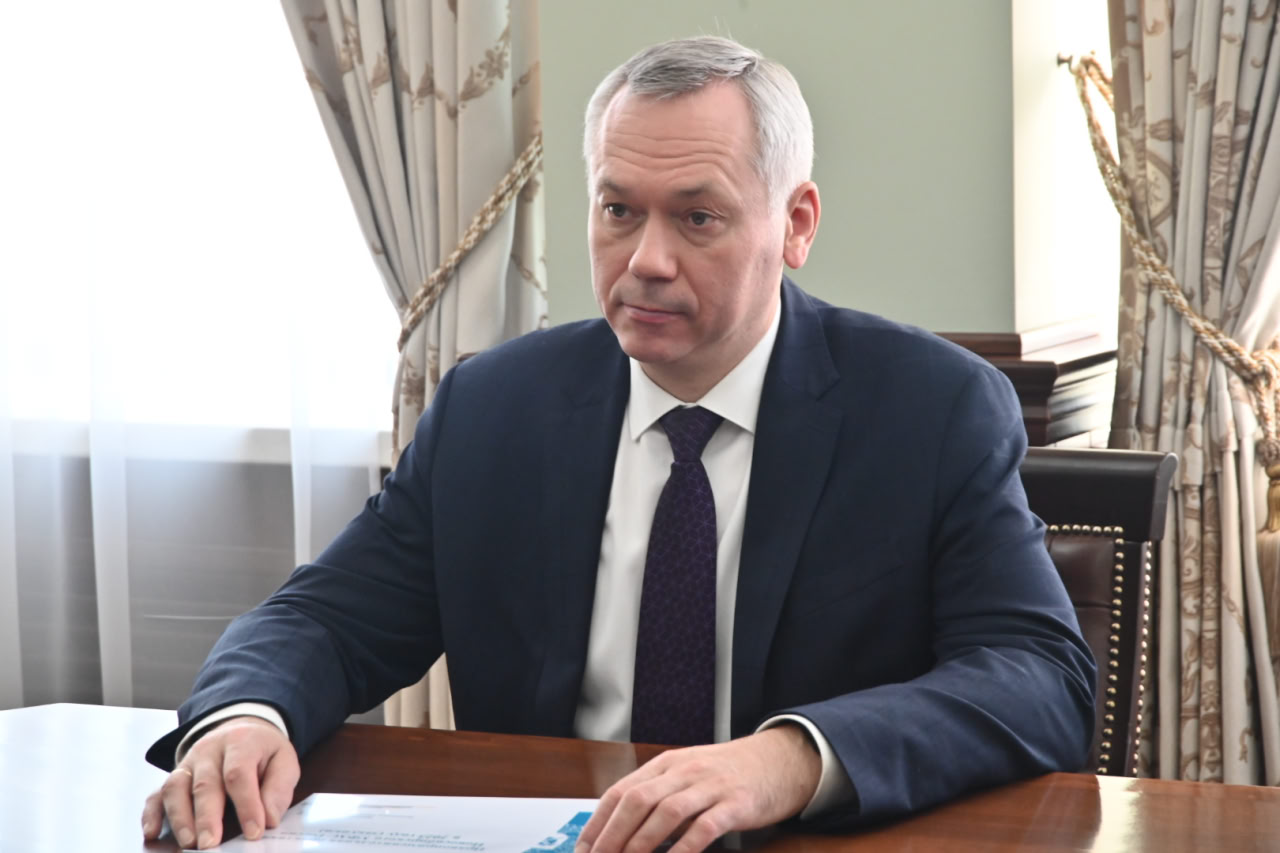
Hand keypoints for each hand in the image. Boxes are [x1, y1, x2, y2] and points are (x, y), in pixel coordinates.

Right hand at [140, 716, 299, 849]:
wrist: (242, 729)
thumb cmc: (264, 752)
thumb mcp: (284, 760)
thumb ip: (279, 788)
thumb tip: (269, 819)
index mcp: (240, 742)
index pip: (239, 774)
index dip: (246, 805)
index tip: (254, 832)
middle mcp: (209, 750)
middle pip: (205, 783)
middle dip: (207, 817)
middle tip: (211, 844)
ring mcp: (187, 763)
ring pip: (176, 787)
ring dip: (180, 817)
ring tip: (188, 843)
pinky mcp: (174, 775)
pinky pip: (156, 793)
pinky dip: (151, 813)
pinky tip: (152, 833)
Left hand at [575, 725, 820, 852]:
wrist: (778, 760)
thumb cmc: (728, 774)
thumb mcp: (688, 774)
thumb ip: (658, 795)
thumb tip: (621, 830)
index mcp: (667, 764)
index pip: (622, 791)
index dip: (599, 822)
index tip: (584, 849)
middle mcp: (684, 771)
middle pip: (638, 800)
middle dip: (612, 835)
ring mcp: (710, 786)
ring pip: (666, 812)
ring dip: (640, 842)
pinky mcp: (735, 804)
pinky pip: (704, 827)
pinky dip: (684, 848)